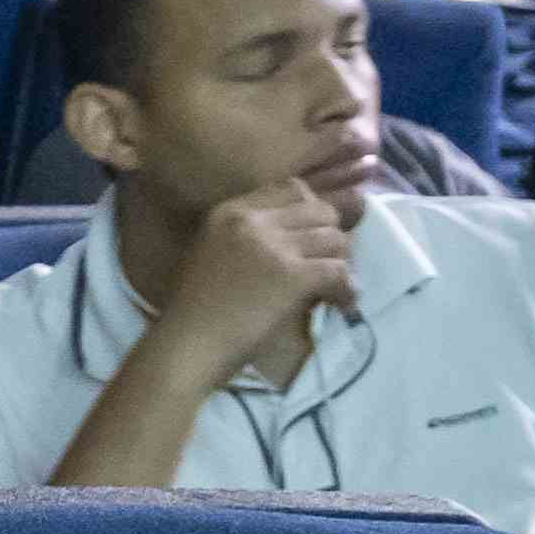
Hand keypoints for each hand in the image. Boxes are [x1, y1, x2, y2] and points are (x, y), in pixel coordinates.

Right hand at [150, 178, 358, 366]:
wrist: (188, 345)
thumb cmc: (193, 309)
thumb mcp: (211, 253)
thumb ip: (245, 235)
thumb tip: (294, 236)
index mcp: (229, 212)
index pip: (291, 188)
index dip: (311, 210)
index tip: (311, 234)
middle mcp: (252, 221)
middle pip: (320, 210)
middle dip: (330, 236)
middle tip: (327, 262)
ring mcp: (274, 247)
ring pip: (335, 239)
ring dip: (340, 263)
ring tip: (333, 286)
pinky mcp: (293, 276)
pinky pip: (339, 272)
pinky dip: (347, 289)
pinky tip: (341, 303)